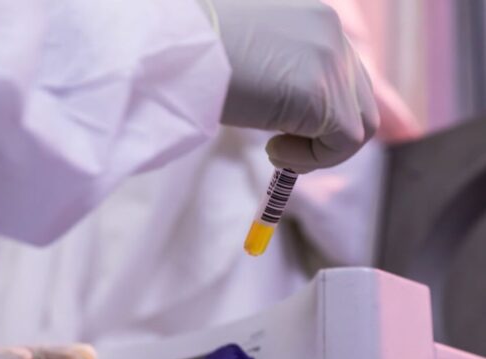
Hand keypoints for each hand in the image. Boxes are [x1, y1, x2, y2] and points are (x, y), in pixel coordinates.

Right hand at [212, 0, 379, 171]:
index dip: (326, 117)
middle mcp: (333, 34)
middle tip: (283, 147)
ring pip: (360, 126)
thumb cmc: (198, 55)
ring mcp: (331, 62)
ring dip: (320, 151)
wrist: (173, 49)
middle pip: (362, 103)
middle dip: (328, 137)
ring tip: (276, 149)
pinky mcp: (320, 93)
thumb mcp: (255, 56)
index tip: (287, 134)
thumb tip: (300, 110)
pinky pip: (343, 142)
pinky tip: (273, 150)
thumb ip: (288, 73)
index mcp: (317, 21)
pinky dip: (313, 159)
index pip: (347, 79)